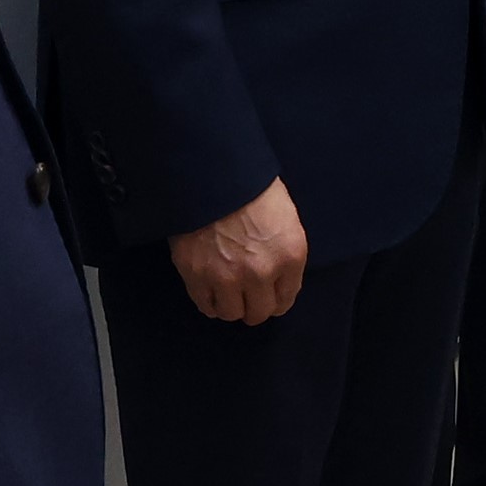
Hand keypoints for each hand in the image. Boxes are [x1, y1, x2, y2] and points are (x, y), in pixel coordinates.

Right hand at [170, 177, 304, 323]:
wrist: (211, 172)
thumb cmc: (250, 186)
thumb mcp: (285, 218)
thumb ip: (284, 253)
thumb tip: (278, 278)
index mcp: (289, 255)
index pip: (286, 299)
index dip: (276, 298)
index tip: (269, 295)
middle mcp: (261, 272)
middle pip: (259, 313)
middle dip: (254, 306)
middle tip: (247, 296)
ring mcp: (227, 276)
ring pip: (231, 314)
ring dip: (230, 305)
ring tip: (227, 291)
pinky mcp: (196, 274)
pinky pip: (205, 305)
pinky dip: (208, 301)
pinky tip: (210, 289)